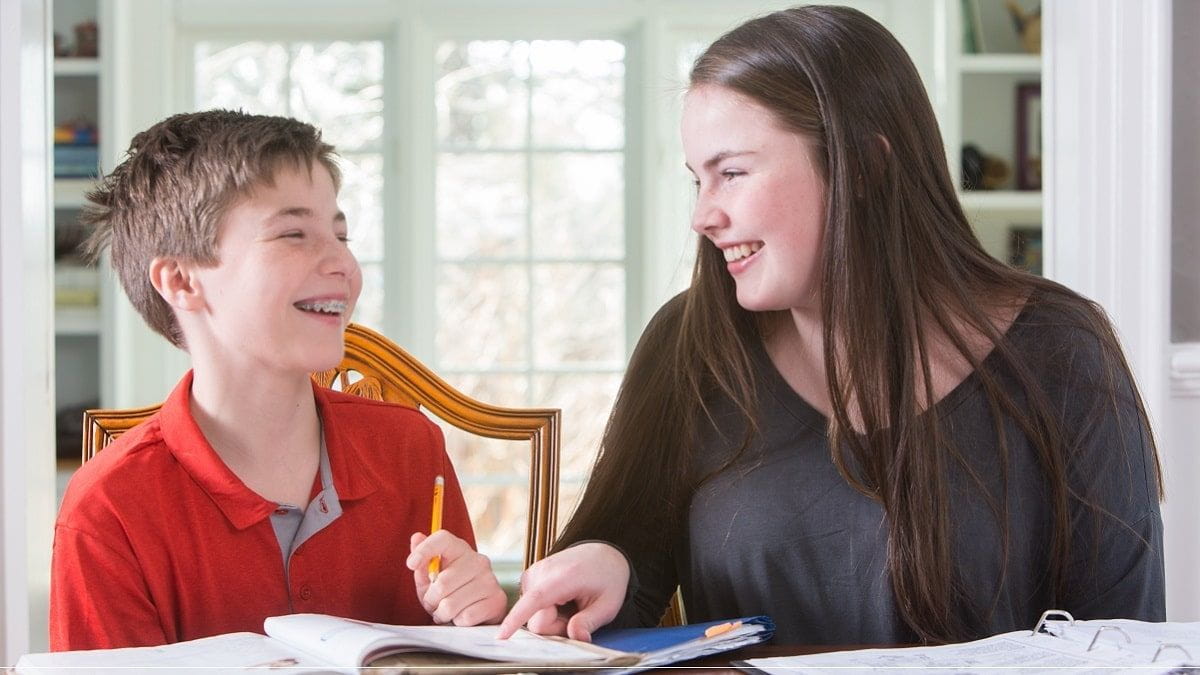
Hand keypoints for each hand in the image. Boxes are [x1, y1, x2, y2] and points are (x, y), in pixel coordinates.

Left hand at [406, 531, 506, 625]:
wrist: (479, 614)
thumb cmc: (451, 593)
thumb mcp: (431, 579)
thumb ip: (423, 562)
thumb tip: (416, 537)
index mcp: (460, 550)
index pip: (443, 539)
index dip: (425, 549)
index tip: (410, 564)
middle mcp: (478, 561)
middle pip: (442, 583)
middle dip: (431, 600)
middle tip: (435, 603)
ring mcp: (490, 580)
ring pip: (451, 604)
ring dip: (443, 613)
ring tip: (448, 611)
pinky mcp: (497, 600)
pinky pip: (465, 617)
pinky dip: (458, 621)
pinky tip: (462, 616)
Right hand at [496, 542, 629, 641]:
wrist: (603, 554)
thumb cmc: (607, 577)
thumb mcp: (608, 604)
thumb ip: (590, 622)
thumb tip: (575, 637)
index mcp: (562, 577)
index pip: (535, 600)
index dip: (517, 620)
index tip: (502, 635)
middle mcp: (541, 572)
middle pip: (536, 620)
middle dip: (556, 627)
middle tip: (577, 615)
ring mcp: (533, 574)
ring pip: (532, 615)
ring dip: (552, 619)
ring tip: (571, 605)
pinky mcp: (529, 578)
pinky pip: (532, 607)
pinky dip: (547, 610)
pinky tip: (562, 600)